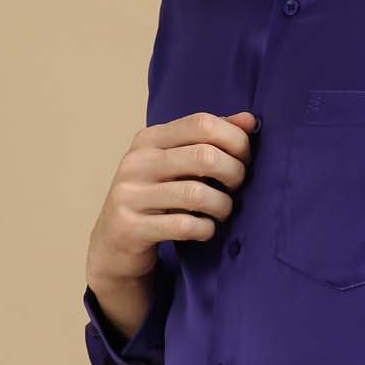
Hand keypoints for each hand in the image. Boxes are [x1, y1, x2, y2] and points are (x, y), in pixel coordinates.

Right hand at [87, 109, 257, 286]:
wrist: (115, 243)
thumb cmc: (156, 197)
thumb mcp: (176, 163)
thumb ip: (210, 140)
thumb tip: (249, 121)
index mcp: (149, 139)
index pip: (202, 123)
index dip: (235, 140)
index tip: (244, 158)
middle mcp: (136, 162)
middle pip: (205, 156)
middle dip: (234, 173)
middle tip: (236, 188)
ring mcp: (130, 194)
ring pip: (197, 193)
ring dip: (222, 205)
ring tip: (223, 210)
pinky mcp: (131, 228)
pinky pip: (184, 225)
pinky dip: (205, 229)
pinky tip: (205, 229)